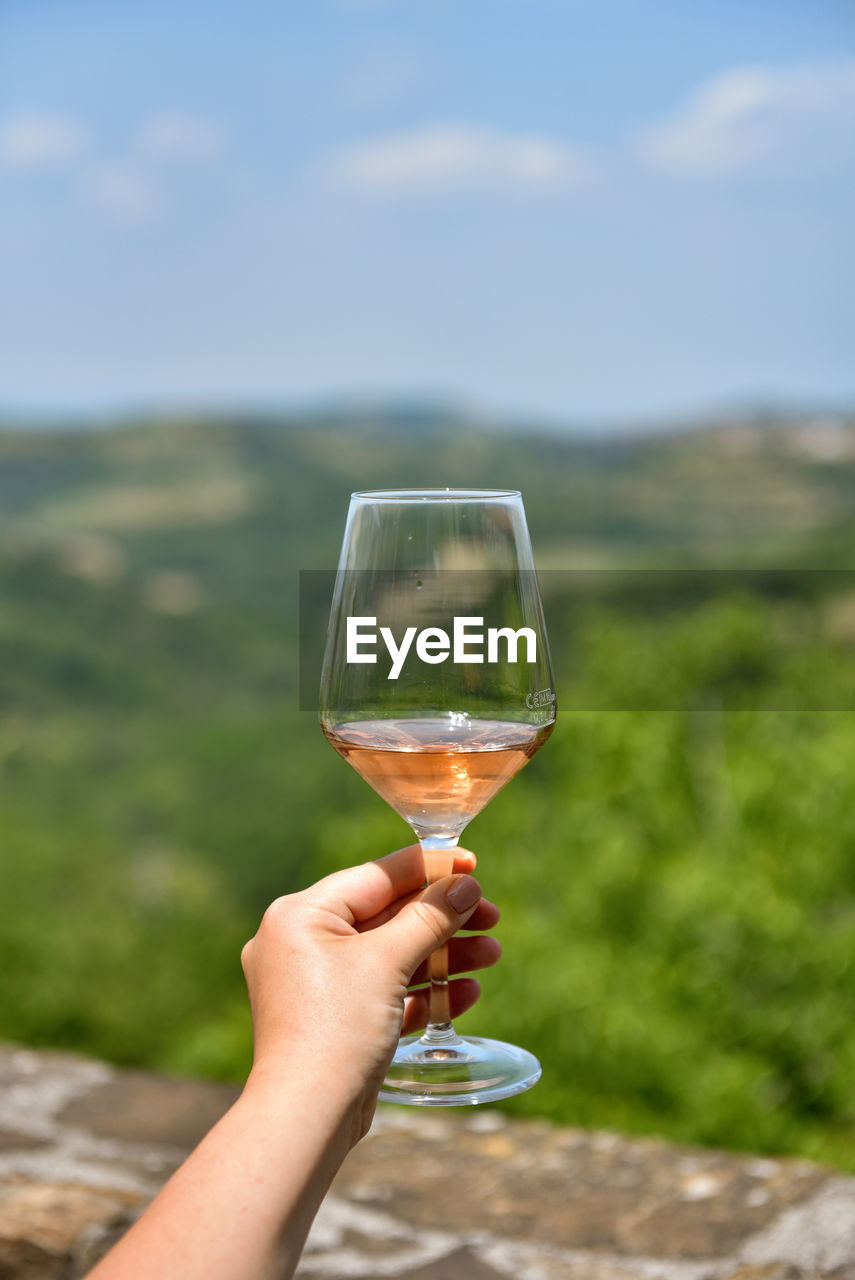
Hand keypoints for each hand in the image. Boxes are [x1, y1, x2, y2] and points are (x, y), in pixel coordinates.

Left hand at [240, 844, 499, 1140]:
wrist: (306, 1118)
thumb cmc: (336, 1029)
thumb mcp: (388, 962)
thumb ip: (429, 917)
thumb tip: (465, 884)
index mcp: (300, 914)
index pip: (376, 877)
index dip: (429, 868)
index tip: (473, 864)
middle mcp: (302, 943)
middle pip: (387, 916)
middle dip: (443, 919)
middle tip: (492, 916)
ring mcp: (316, 985)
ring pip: (390, 956)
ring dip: (443, 955)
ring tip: (493, 955)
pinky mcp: (334, 1021)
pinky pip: (384, 992)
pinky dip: (423, 990)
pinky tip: (467, 991)